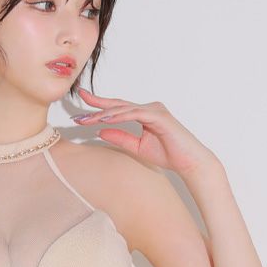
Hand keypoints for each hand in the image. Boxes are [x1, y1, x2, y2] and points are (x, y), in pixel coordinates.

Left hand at [72, 87, 219, 177]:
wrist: (189, 162)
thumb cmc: (168, 155)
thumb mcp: (137, 147)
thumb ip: (120, 138)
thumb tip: (100, 131)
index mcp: (143, 114)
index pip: (117, 108)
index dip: (99, 106)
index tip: (81, 109)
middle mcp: (148, 108)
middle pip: (117, 104)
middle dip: (96, 104)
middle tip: (78, 104)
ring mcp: (154, 110)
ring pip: (123, 109)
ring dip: (103, 113)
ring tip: (86, 119)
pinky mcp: (159, 116)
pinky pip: (134, 114)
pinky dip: (119, 116)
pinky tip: (105, 120)